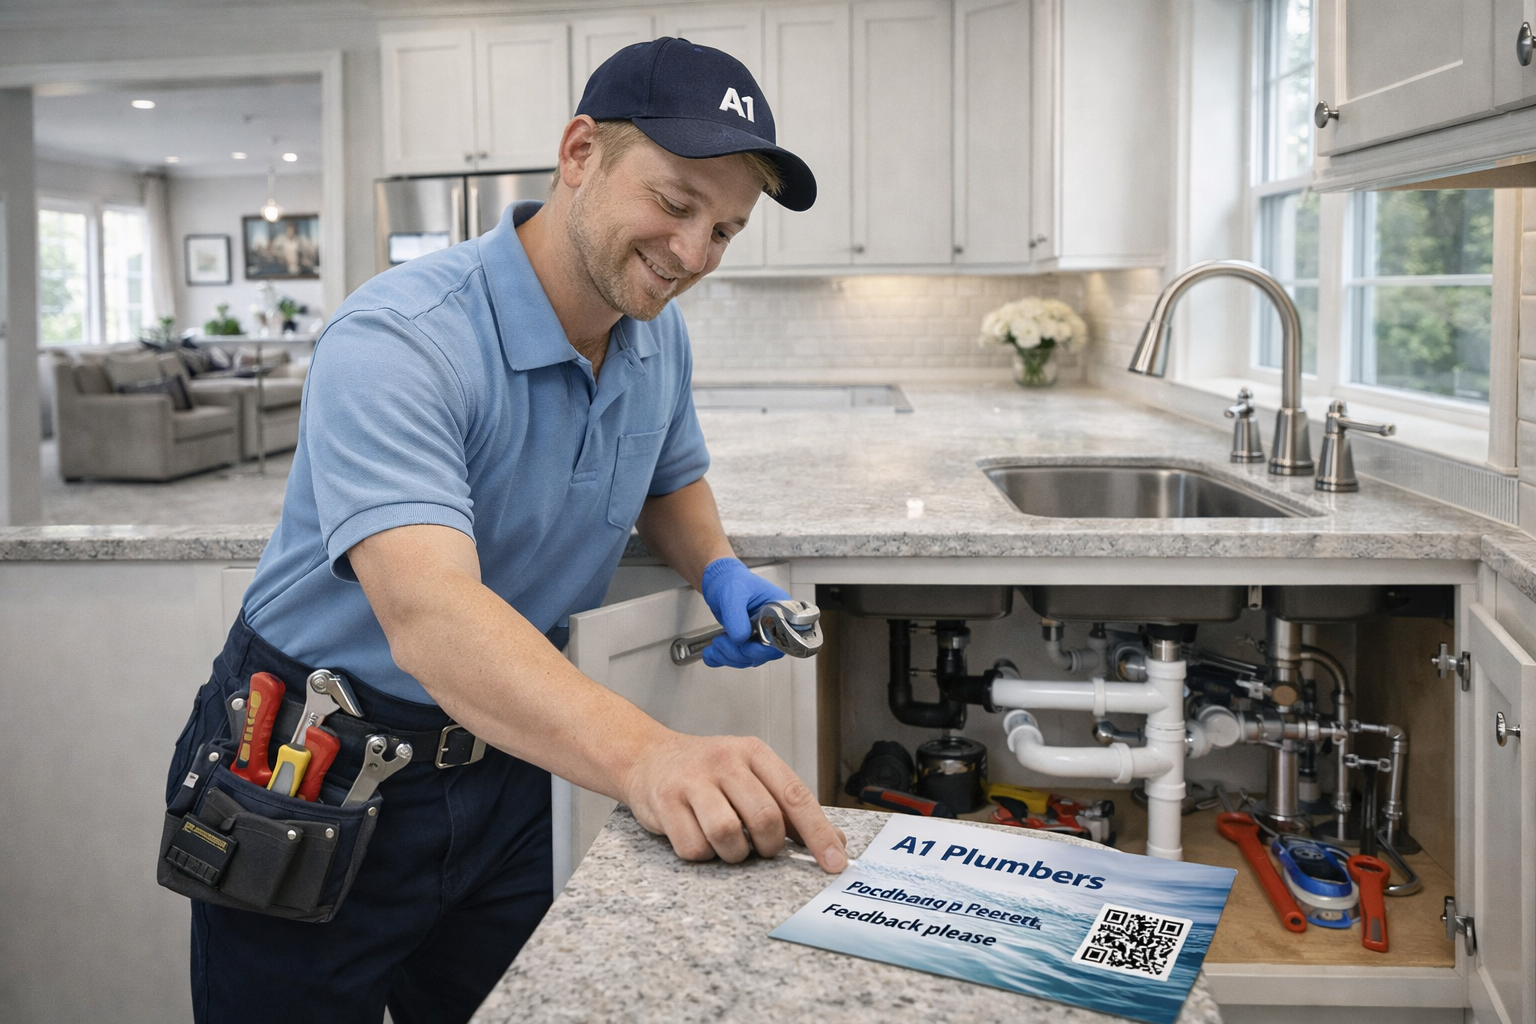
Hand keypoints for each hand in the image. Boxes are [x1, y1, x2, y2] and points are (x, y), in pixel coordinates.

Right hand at [621, 731, 847, 872]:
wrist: (647, 757)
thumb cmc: (708, 773)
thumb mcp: (751, 774)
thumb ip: (788, 805)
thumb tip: (834, 842)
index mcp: (754, 752)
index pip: (795, 795)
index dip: (818, 833)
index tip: (835, 862)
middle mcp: (724, 760)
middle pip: (765, 818)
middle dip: (769, 846)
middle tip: (760, 847)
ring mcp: (692, 780)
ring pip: (728, 835)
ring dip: (734, 853)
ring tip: (728, 844)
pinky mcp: (665, 802)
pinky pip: (694, 848)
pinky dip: (702, 854)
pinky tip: (699, 838)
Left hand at [700, 557, 791, 667]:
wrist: (719, 581)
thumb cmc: (731, 580)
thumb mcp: (733, 594)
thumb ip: (737, 618)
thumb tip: (740, 639)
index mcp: (780, 610)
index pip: (783, 638)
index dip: (766, 648)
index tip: (747, 646)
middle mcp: (772, 625)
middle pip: (765, 653)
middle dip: (741, 653)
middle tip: (722, 641)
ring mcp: (759, 634)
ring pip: (750, 658)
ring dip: (729, 656)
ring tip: (715, 644)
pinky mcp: (746, 641)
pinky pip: (737, 657)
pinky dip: (721, 659)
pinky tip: (711, 654)